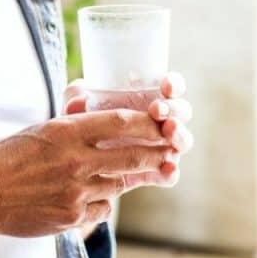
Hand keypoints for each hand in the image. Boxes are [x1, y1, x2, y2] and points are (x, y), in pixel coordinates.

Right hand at [0, 109, 174, 237]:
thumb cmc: (9, 156)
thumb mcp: (43, 129)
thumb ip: (74, 125)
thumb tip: (104, 118)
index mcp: (66, 131)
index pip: (120, 121)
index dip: (147, 121)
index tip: (162, 120)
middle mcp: (75, 160)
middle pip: (132, 154)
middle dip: (157, 151)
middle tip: (173, 148)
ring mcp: (76, 191)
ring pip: (120, 183)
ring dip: (132, 176)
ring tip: (143, 170)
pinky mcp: (72, 216)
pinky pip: (103, 207)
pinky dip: (104, 200)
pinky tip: (96, 195)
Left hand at [63, 73, 192, 187]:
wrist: (74, 160)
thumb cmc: (82, 122)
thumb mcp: (76, 107)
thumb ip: (75, 99)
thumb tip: (79, 98)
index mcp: (149, 97)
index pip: (170, 87)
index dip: (174, 84)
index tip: (166, 85)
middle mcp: (161, 120)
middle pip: (181, 112)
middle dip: (174, 109)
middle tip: (157, 110)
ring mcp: (162, 146)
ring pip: (181, 140)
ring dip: (179, 135)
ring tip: (168, 131)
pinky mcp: (156, 171)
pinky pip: (170, 173)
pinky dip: (171, 171)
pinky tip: (167, 168)